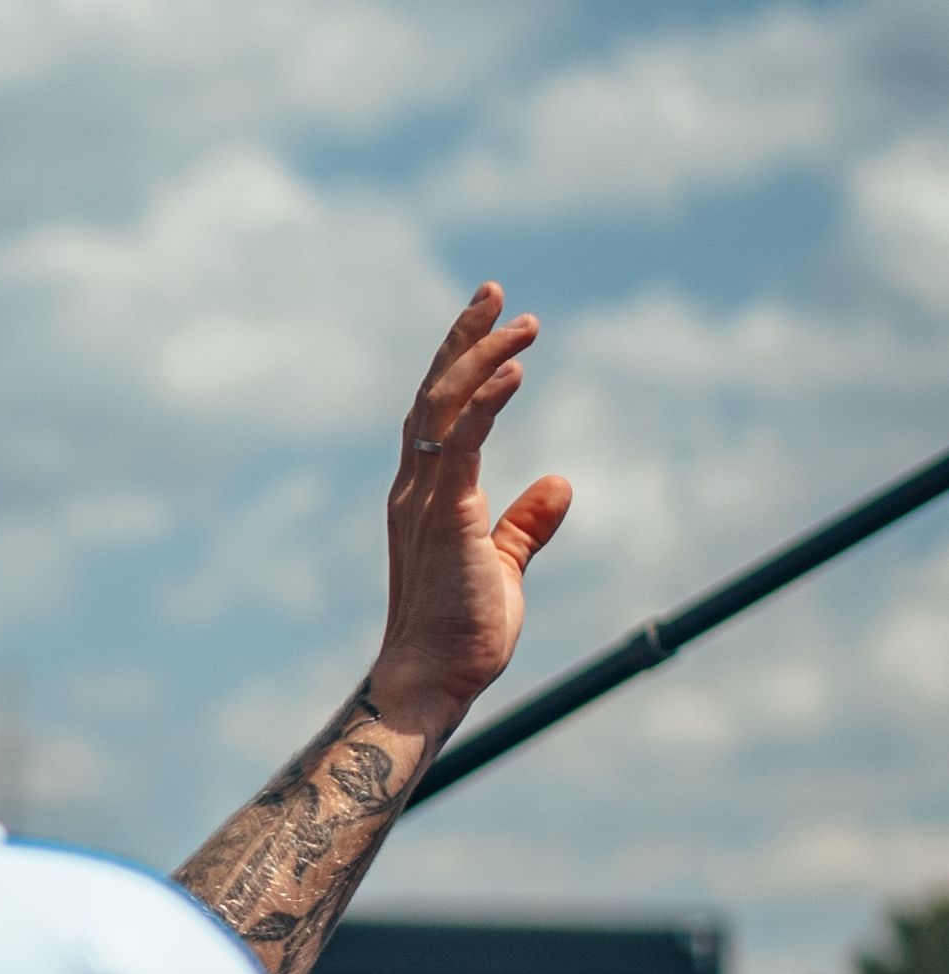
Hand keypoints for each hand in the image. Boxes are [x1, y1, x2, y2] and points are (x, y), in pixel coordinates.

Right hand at [372, 284, 577, 732]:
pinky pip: (462, 446)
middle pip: (434, 394)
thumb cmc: (461, 634)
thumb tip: (559, 482)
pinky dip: (485, 403)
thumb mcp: (503, 565)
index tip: (494, 320)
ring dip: (481, 358)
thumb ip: (525, 523)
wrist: (429, 681)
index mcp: (425, 496)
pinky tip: (514, 371)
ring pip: (443, 408)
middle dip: (464, 339)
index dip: (463, 362)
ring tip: (523, 322)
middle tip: (496, 291)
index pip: (439, 413)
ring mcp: (423, 502)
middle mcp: (414, 489)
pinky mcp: (444, 518)